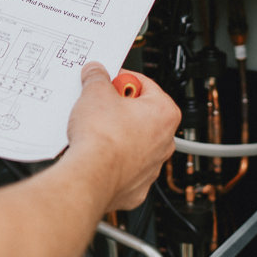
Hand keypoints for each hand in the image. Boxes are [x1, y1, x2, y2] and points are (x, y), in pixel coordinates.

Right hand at [65, 62, 179, 210]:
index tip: (108, 80)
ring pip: (133, 139)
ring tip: (95, 129)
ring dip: (116, 132)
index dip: (121, 79)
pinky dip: (112, 158)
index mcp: (165, 112)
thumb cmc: (103, 138)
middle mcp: (165, 140)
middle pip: (140, 112)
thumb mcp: (95, 92)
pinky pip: (125, 164)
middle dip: (119, 106)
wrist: (91, 175)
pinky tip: (97, 151)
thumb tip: (96, 72)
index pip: (144, 84)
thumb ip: (98, 77)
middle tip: (99, 104)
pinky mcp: (137, 185)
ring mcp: (152, 165)